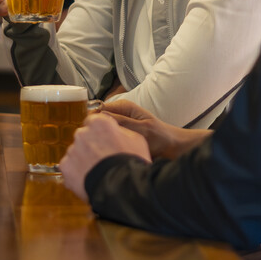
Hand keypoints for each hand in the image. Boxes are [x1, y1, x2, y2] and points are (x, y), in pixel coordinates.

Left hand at [59, 112, 148, 199]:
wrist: (122, 187)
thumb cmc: (132, 163)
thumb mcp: (136, 139)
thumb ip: (119, 131)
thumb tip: (113, 130)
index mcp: (99, 123)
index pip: (93, 122)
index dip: (99, 133)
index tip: (104, 141)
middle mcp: (82, 133)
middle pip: (83, 137)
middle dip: (91, 147)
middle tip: (103, 159)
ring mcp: (72, 150)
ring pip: (76, 153)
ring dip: (84, 160)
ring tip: (99, 172)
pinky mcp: (65, 167)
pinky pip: (69, 168)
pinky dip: (77, 174)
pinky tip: (89, 180)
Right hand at [95, 98, 209, 162]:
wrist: (172, 148)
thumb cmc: (160, 138)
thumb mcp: (141, 129)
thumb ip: (121, 122)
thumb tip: (100, 116)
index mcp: (123, 106)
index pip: (98, 109)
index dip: (91, 121)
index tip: (89, 135)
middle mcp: (119, 113)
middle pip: (97, 120)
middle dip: (95, 132)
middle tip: (96, 146)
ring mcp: (119, 124)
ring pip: (101, 130)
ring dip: (101, 140)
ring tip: (104, 151)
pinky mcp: (120, 135)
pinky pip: (107, 138)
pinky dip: (106, 145)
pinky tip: (108, 153)